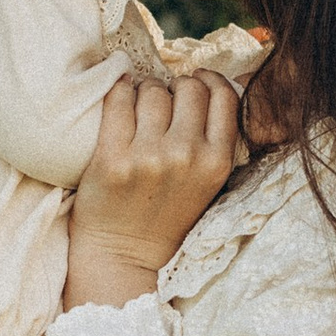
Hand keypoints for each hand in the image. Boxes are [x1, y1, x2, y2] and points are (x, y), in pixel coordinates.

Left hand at [65, 73, 240, 312]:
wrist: (123, 255)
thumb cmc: (165, 214)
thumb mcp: (206, 182)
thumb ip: (214, 140)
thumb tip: (221, 82)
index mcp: (217, 162)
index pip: (223, 95)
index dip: (209, 80)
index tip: (196, 82)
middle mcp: (186, 156)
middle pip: (188, 87)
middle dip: (175, 87)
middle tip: (163, 101)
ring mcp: (149, 156)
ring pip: (153, 90)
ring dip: (146, 91)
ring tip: (139, 109)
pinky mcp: (112, 158)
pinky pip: (119, 99)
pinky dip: (120, 93)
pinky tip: (120, 103)